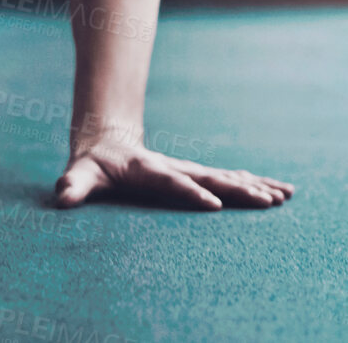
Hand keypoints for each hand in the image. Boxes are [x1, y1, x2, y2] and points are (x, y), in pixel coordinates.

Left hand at [52, 137, 293, 210]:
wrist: (108, 143)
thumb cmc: (93, 166)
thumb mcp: (79, 174)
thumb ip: (73, 184)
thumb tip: (62, 196)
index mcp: (149, 171)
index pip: (174, 182)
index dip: (192, 192)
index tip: (214, 204)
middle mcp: (176, 168)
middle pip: (212, 179)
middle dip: (240, 190)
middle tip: (268, 201)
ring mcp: (191, 170)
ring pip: (229, 177)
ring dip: (257, 186)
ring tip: (285, 195)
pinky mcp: (199, 176)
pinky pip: (232, 179)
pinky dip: (257, 185)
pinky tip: (279, 192)